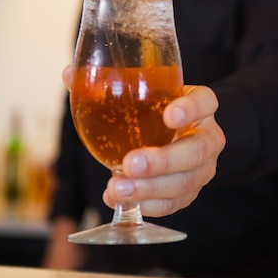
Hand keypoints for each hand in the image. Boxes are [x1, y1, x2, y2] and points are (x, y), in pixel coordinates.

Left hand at [62, 66, 225, 216]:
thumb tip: (69, 73)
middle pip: (196, 150)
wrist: (177, 134)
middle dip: (162, 160)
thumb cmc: (157, 109)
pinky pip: (174, 203)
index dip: (190, 109)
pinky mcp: (191, 190)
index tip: (169, 115)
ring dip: (149, 188)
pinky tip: (119, 198)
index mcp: (200, 105)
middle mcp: (208, 136)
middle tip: (130, 163)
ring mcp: (202, 167)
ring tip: (117, 187)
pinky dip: (147, 204)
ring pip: (185, 182)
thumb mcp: (144, 92)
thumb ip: (109, 83)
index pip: (204, 102)